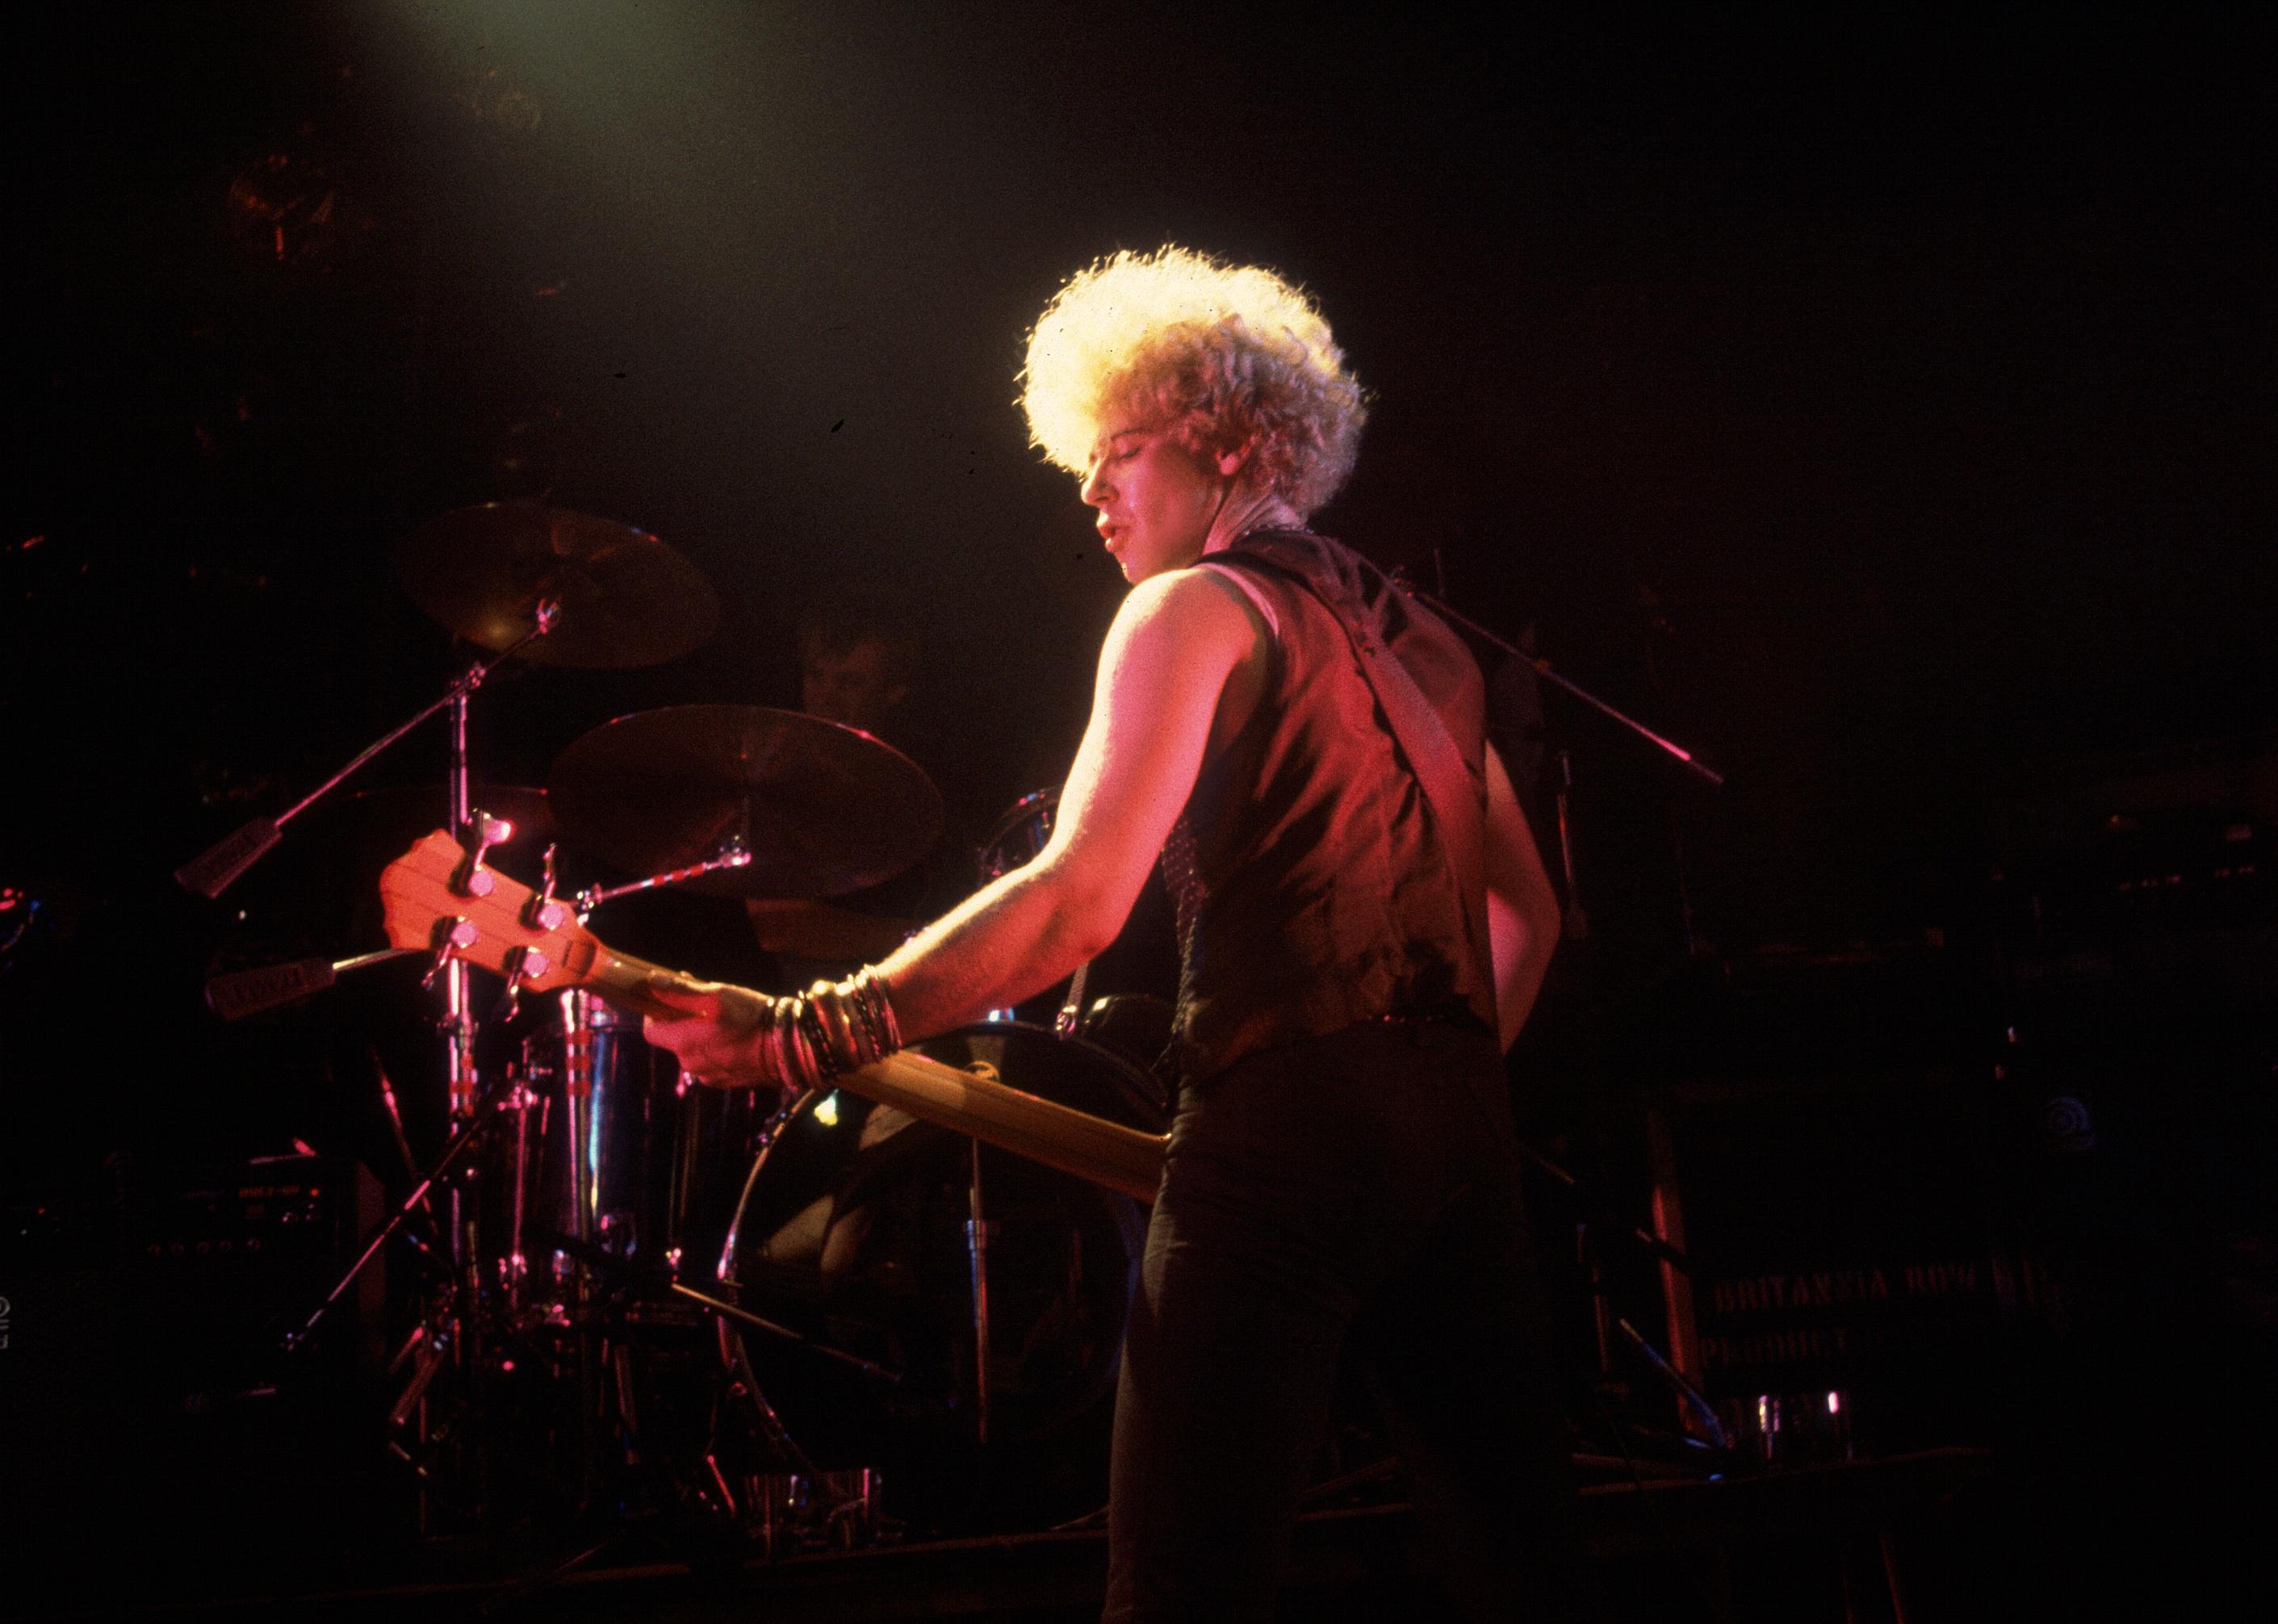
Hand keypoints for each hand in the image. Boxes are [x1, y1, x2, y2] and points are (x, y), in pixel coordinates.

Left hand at [643, 972, 783, 1088]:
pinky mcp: (727, 1082)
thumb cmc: (750, 1018)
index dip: (657, 1015)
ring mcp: (709, 1076)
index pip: (651, 1032)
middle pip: (675, 1042)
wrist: (787, 1047)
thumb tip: (652, 981)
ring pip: (696, 1053)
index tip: (671, 1002)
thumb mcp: (715, 996)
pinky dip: (719, 1052)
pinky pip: (713, 1064)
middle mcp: (690, 1064)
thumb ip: (681, 990)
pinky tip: (738, 1039)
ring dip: (703, 1038)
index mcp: (682, 1043)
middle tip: (707, 1006)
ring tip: (727, 1023)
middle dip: (685, 1024)